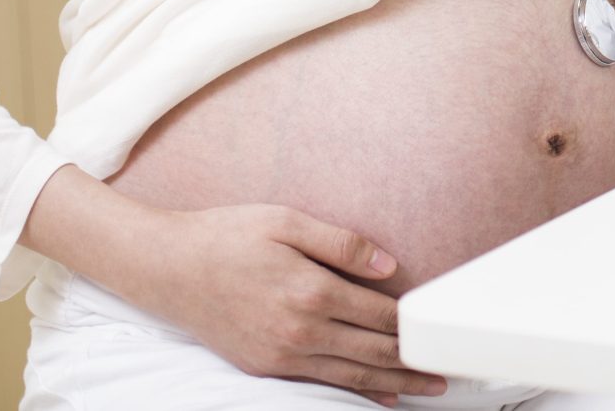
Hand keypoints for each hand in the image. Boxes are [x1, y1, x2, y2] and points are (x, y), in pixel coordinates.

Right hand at [128, 203, 446, 404]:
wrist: (167, 268)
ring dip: (392, 384)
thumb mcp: (287, 222)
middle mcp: (299, 330)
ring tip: (425, 390)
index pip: (378, 315)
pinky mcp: (264, 366)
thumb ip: (342, 244)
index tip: (442, 331)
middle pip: (371, 353)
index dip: (413, 325)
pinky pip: (319, 383)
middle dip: (413, 365)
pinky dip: (353, 391)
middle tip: (447, 374)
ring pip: (350, 375)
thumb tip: (389, 267)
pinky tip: (378, 395)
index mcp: (310, 290)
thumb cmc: (227, 236)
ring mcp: (281, 354)